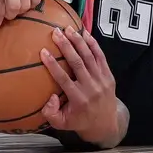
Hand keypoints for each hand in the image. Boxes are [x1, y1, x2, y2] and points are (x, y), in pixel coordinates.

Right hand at [40, 26, 120, 146]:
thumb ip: (50, 113)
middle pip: (78, 63)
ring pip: (89, 57)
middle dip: (66, 46)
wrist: (106, 124)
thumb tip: (50, 96)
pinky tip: (84, 33)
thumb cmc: (79, 121)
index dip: (53, 65)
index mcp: (78, 99)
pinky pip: (101, 56)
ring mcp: (101, 81)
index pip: (64, 79)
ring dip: (78, 41)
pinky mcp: (109, 76)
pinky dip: (93, 44)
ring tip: (68, 28)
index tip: (43, 51)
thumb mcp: (61, 123)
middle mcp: (91, 88)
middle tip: (55, 32)